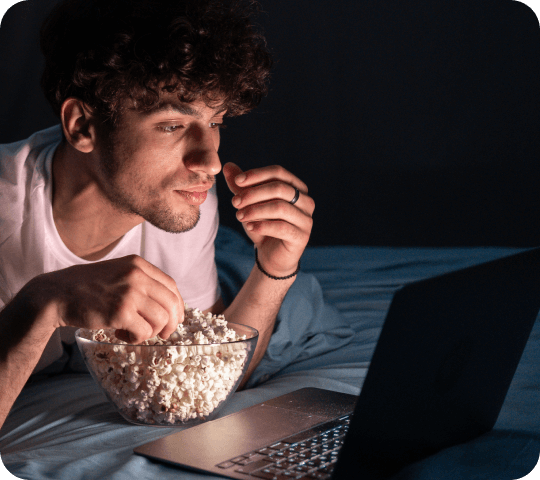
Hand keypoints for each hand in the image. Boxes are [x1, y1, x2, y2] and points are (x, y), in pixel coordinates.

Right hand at [42, 255, 183, 342]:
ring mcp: (129, 293)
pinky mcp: (120, 312)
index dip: (177, 306)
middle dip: (171, 323)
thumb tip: (169, 305)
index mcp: (139, 265)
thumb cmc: (89, 287)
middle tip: (163, 334)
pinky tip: (122, 334)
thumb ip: (142, 282)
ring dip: (150, 331)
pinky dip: (136, 338)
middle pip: (171, 303)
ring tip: (133, 331)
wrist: (58, 294)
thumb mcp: (119, 273)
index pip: (171, 286)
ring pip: (160, 319)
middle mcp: (137, 276)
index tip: (174, 319)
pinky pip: (144, 331)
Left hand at [223, 162, 314, 276]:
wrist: (271, 256)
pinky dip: (263, 226)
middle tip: (234, 202)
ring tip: (239, 216)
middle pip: (280, 188)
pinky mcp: (302, 237)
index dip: (257, 174)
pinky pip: (282, 227)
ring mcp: (306, 219)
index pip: (278, 172)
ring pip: (280, 207)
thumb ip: (241, 186)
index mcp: (296, 187)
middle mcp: (306, 201)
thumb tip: (228, 166)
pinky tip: (250, 227)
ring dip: (256, 210)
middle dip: (254, 193)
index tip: (237, 181)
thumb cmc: (263, 226)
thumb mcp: (249, 204)